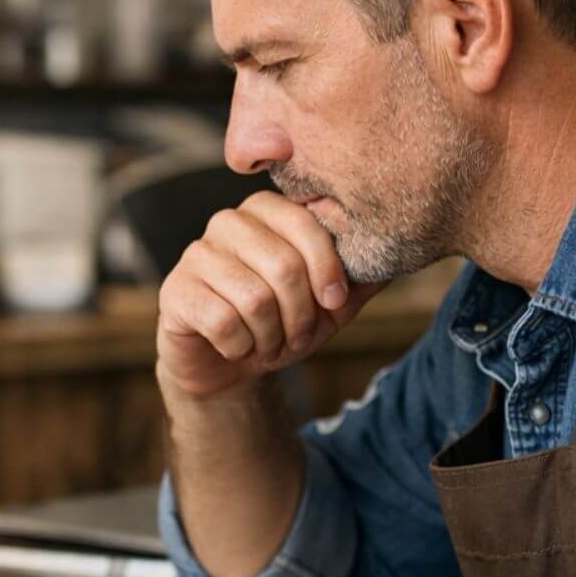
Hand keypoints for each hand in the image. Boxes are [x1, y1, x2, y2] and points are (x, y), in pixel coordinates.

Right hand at [158, 191, 384, 399]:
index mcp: (267, 211)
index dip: (328, 272)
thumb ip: (361, 274)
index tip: (334, 303)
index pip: (308, 225)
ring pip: (255, 298)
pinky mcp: (175, 291)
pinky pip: (222, 321)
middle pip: (284, 266)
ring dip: (271, 336)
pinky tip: (237, 346)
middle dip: (301, 314)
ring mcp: (196, 254)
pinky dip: (241, 347)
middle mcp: (228, 222)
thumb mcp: (331, 302)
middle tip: (297, 335)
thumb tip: (400, 245)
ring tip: (267, 342)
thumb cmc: (282, 322)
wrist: (230, 365)